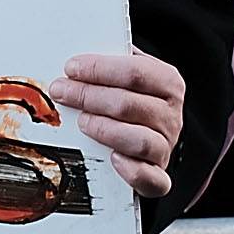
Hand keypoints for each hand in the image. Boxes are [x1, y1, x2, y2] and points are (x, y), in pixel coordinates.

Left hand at [52, 50, 187, 199]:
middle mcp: (172, 115)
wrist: (147, 143)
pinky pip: (151, 179)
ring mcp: (166, 147)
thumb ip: (113, 62)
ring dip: (104, 129)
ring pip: (140, 140)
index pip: (135, 72)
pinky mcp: (159, 177)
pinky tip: (112, 158)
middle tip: (62, 92)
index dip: (99, 69)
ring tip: (82, 122)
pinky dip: (131, 170)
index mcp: (168, 83)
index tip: (70, 68)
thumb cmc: (131, 102)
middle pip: (129, 103)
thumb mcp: (127, 76)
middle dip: (88, 96)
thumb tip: (80, 55)